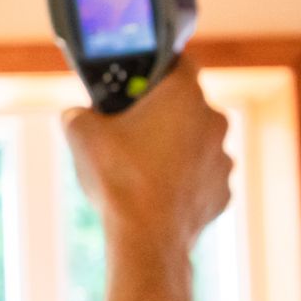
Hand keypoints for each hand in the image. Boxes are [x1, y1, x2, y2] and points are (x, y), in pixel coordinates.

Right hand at [62, 55, 232, 256]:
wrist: (146, 239)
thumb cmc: (119, 180)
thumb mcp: (81, 135)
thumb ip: (78, 113)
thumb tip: (78, 115)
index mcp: (183, 95)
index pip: (180, 60)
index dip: (157, 68)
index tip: (138, 82)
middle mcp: (213, 120)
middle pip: (187, 105)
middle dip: (161, 114)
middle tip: (130, 130)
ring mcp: (222, 158)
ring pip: (196, 142)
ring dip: (174, 149)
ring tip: (141, 169)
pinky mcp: (222, 191)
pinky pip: (201, 176)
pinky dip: (183, 181)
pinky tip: (157, 194)